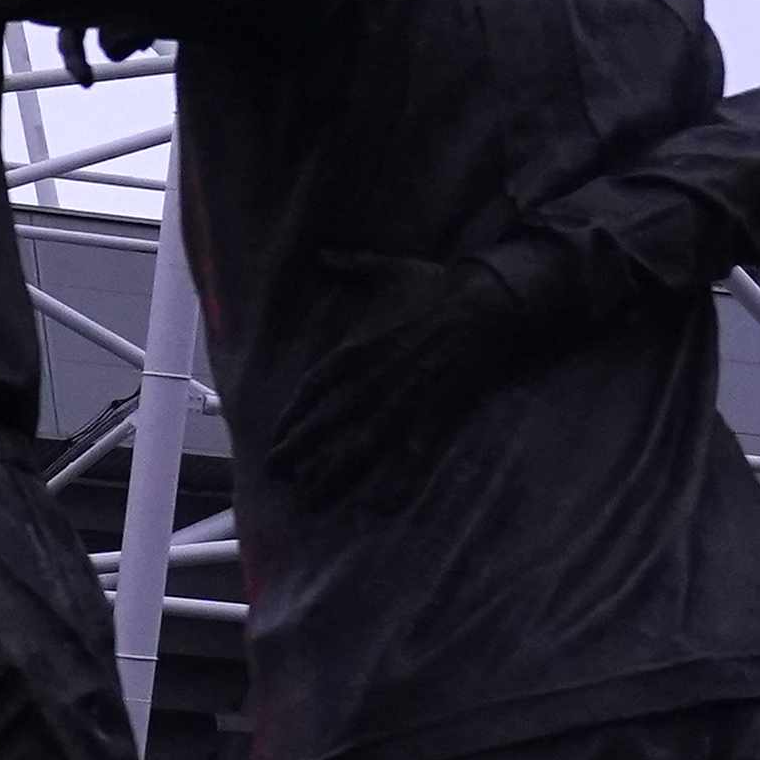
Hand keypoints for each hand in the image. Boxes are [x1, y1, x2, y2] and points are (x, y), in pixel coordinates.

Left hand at [257, 242, 551, 497]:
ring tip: (310, 501)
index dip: (292, 417)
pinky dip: (398, 481)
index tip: (276, 436)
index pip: (311, 390)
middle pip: (324, 425)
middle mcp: (370, 381)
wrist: (485, 302)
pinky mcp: (433, 414)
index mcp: (354, 350)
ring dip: (331, 475)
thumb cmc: (435, 285)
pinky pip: (412, 454)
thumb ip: (350, 265)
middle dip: (296, 452)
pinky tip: (381, 506)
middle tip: (274, 475)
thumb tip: (322, 253)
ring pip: (358, 446)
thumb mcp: (386, 269)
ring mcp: (400, 401)